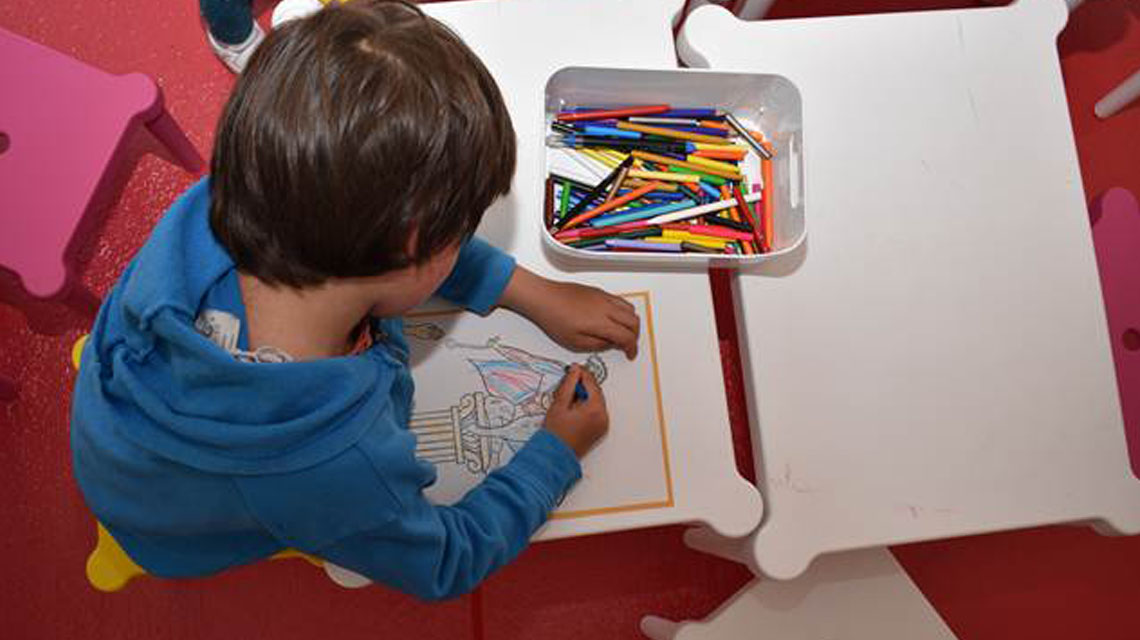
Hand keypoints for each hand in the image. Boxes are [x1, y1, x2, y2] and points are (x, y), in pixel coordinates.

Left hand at [498, 267, 639, 358]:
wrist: (544, 298)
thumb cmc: (554, 318)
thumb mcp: (574, 342)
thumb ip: (597, 345)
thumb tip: (610, 344)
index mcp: (602, 323)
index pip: (627, 337)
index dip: (632, 348)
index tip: (630, 354)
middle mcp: (607, 308)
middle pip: (634, 322)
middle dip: (635, 336)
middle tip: (628, 345)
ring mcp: (604, 297)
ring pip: (630, 309)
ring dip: (631, 322)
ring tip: (622, 331)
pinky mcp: (599, 291)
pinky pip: (621, 300)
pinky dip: (624, 311)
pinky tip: (614, 318)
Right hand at [544, 365, 607, 457]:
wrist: (555, 456)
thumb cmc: (555, 432)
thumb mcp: (559, 404)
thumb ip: (569, 384)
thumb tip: (575, 370)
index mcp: (595, 409)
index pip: (592, 384)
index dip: (582, 374)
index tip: (573, 368)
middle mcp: (603, 417)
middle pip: (596, 393)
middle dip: (583, 385)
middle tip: (568, 382)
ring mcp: (603, 425)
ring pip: (596, 401)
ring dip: (585, 395)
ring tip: (568, 398)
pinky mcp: (600, 430)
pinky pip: (596, 412)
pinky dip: (587, 406)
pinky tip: (573, 408)